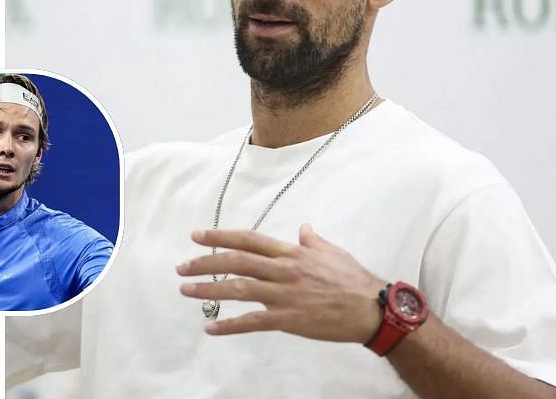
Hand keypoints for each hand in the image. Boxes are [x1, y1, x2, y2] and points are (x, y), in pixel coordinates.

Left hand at [176, 225, 385, 342]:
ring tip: (186, 290)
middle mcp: (284, 270)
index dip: (220, 236)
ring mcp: (285, 295)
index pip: (248, 240)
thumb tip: (304, 228)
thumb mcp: (332, 252)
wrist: (373, 310)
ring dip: (209, 289)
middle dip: (206, 262)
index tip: (197, 236)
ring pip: (239, 289)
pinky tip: (211, 327)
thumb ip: (312, 241)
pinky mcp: (289, 319)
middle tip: (182, 265)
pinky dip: (229, 325)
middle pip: (237, 262)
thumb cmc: (354, 280)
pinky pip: (253, 322)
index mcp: (291, 253)